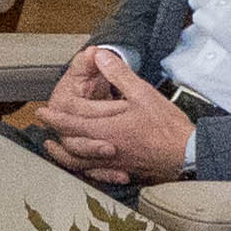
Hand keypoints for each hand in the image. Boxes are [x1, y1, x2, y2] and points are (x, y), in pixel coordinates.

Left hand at [38, 44, 195, 186]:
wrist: (188, 154)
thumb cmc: (168, 127)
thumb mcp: (143, 93)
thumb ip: (119, 74)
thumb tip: (102, 56)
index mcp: (106, 130)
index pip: (71, 123)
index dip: (54, 117)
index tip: (41, 112)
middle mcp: (105, 150)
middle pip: (71, 144)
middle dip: (55, 134)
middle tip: (44, 128)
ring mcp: (114, 164)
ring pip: (80, 162)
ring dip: (64, 154)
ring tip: (55, 148)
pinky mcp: (124, 171)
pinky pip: (97, 173)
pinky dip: (84, 169)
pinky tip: (84, 166)